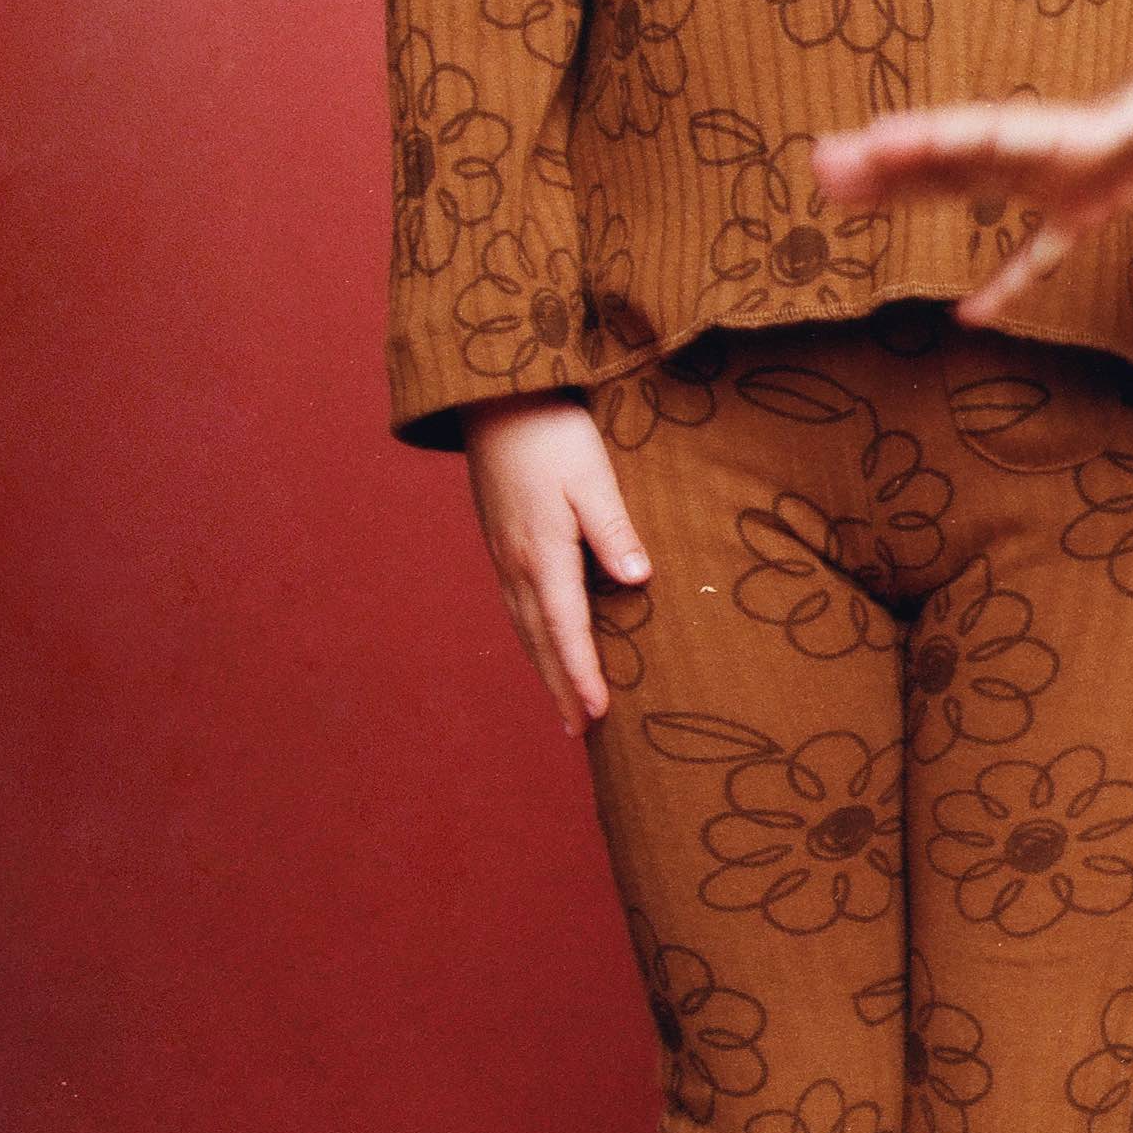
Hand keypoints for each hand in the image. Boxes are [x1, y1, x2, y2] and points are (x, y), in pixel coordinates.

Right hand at [463, 390, 643, 734]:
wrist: (495, 398)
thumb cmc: (553, 434)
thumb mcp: (593, 477)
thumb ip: (613, 529)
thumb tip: (637, 581)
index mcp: (542, 554)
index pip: (566, 629)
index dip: (582, 673)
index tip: (598, 714)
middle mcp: (516, 564)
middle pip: (541, 641)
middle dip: (560, 688)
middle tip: (580, 734)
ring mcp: (505, 556)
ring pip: (526, 628)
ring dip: (545, 669)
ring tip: (564, 707)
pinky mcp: (504, 545)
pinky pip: (519, 607)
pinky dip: (534, 639)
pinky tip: (545, 649)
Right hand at [812, 0, 1132, 327]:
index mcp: (1082, 131)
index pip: (1000, 135)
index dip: (943, 138)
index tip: (882, 138)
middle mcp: (1055, 153)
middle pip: (961, 161)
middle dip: (894, 164)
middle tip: (822, 165)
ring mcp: (1063, 182)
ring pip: (970, 191)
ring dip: (907, 195)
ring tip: (834, 194)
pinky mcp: (1085, 210)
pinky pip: (1038, 252)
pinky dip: (1008, 281)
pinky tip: (970, 316)